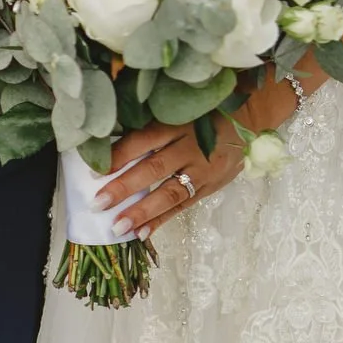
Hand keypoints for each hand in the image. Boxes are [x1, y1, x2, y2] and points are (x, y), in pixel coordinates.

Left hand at [95, 117, 243, 239]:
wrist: (248, 118)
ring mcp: (201, 170)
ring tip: (117, 227)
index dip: (119, 154)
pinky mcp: (209, 187)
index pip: (144, 140)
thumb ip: (154, 124)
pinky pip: (182, 207)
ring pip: (169, 193)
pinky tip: (142, 233)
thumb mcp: (181, 109)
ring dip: (142, 212)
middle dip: (124, 188)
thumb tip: (112, 137)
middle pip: (153, 168)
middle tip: (98, 203)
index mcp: (177, 124)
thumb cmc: (204, 111)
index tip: (94, 170)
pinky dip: (161, 220)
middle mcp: (189, 147)